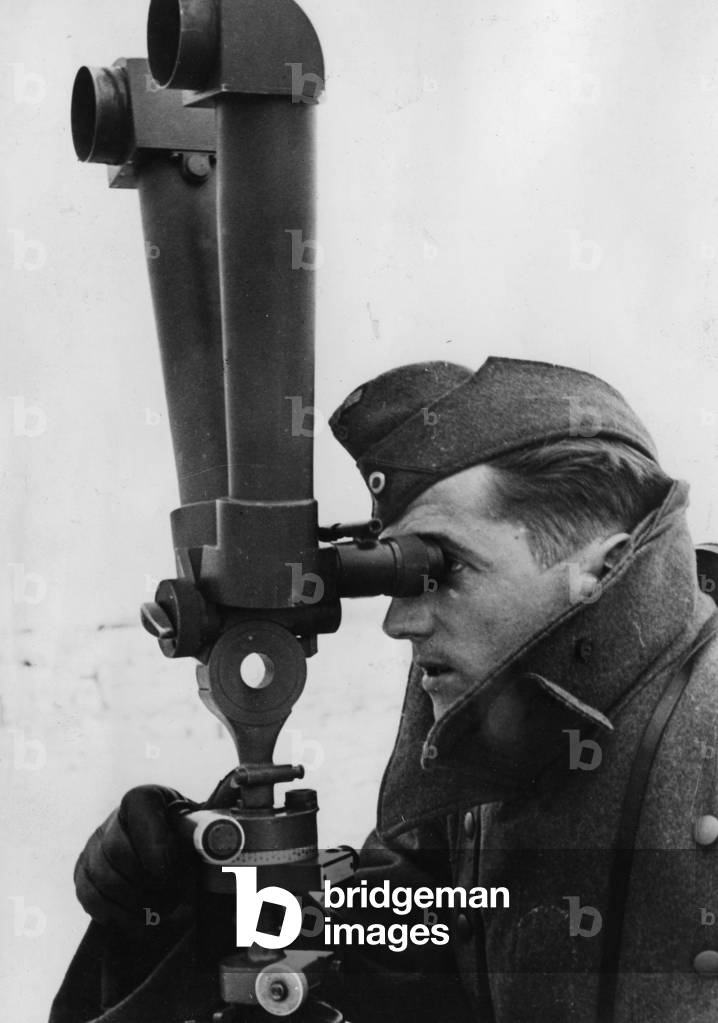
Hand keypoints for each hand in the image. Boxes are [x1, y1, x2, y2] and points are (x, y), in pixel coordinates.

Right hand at [74, 784, 198, 934]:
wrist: (168, 855)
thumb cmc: (187, 841)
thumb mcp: (198, 830)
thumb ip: (204, 831)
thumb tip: (221, 840)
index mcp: (145, 799)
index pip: (141, 807)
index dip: (155, 844)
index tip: (171, 872)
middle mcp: (113, 818)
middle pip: (118, 852)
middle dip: (148, 882)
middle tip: (175, 897)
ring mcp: (94, 846)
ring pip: (104, 879)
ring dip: (137, 903)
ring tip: (164, 910)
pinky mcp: (83, 873)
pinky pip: (91, 898)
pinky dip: (119, 916)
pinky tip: (142, 921)